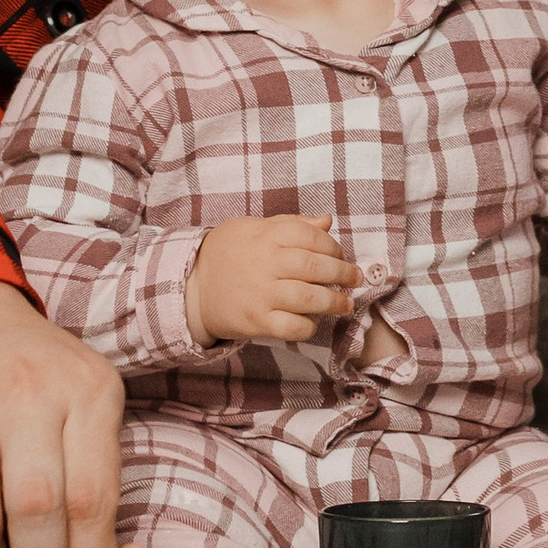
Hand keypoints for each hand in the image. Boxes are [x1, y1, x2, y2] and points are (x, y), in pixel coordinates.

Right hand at [187, 214, 361, 347]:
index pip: (311, 237)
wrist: (191, 286)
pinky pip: (291, 327)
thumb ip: (291, 224)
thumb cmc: (228, 253)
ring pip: (308, 299)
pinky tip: (314, 321)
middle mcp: (266, 264)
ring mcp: (261, 294)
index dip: (333, 247)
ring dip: (334, 302)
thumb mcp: (254, 228)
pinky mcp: (256, 321)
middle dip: (343, 273)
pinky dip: (308, 325)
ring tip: (346, 304)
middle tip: (355, 278)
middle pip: (315, 267)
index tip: (341, 255)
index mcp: (267, 236)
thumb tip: (326, 221)